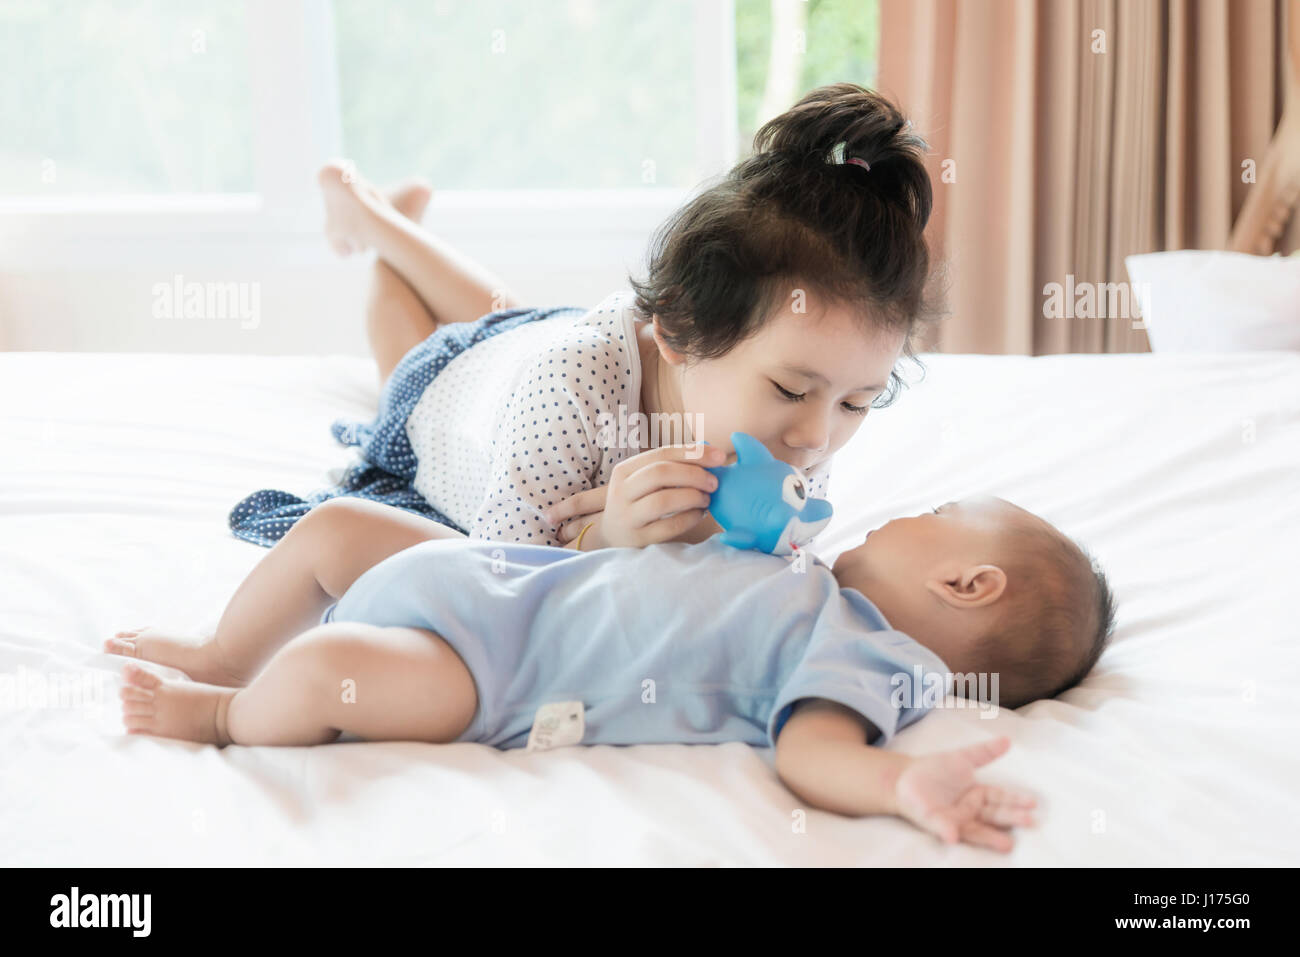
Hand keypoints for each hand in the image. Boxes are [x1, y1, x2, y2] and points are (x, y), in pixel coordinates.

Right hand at [542, 442, 726, 547]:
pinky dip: (690, 518)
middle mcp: (621, 492)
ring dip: (692, 497)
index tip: (720, 457)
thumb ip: (671, 465)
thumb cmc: (637, 501)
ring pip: (662, 500)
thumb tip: (708, 451)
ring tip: (706, 499)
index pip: (661, 454)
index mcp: (624, 470)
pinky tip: (700, 514)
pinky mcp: (638, 539)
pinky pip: (669, 527)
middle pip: (660, 474)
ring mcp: (627, 517)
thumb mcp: (643, 479)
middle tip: (714, 482)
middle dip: (694, 475)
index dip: (694, 453)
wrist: (612, 535)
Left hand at [892, 737, 1036, 852]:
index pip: (1001, 798)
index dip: (1016, 801)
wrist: (904, 779)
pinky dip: (948, 832)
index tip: (1033, 803)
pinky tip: (953, 836)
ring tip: (1007, 845)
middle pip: (994, 816)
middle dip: (1011, 819)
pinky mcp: (936, 823)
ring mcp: (955, 820)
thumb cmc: (935, 770)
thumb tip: (1007, 740)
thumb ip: (984, 753)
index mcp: (977, 795)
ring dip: (990, 838)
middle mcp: (970, 811)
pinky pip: (943, 828)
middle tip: (1030, 822)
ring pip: (977, 830)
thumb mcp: (962, 759)